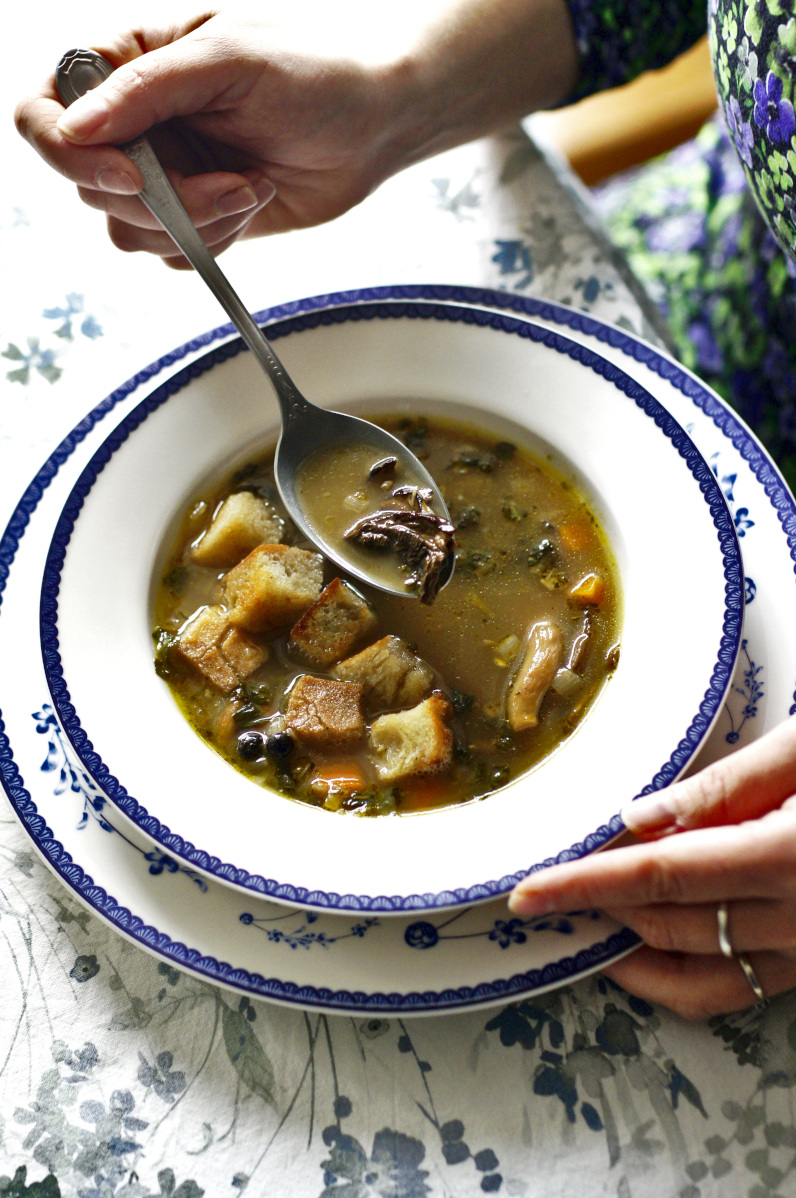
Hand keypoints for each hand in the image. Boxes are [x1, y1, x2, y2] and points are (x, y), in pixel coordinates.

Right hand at [14, 1, 577, 264]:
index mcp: (127, 64)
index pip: (46, 113)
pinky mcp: (196, 216)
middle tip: (232, 181)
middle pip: (91, 186)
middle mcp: (135, 123)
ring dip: (195, 222)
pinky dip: (212, 242)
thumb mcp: (227, 60)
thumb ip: (146, 90)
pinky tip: (251, 203)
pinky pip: (169, 254)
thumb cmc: (314, 72)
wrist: (376, 125)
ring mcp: (165, 174)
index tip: (131, 176)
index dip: (72, 155)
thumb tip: (74, 127)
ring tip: (250, 186)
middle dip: (166, 198)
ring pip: (127, 230)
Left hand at [509, 717, 795, 1018]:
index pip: (660, 875)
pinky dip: (683, 975)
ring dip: (633, 948)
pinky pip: (737, 990)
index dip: (585, 884)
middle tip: (548, 886)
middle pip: (669, 924)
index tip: (528, 892)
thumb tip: (641, 817)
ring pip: (698, 975)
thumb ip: (730, 784)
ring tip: (589, 915)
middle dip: (600, 908)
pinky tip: (649, 945)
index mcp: (789, 859)